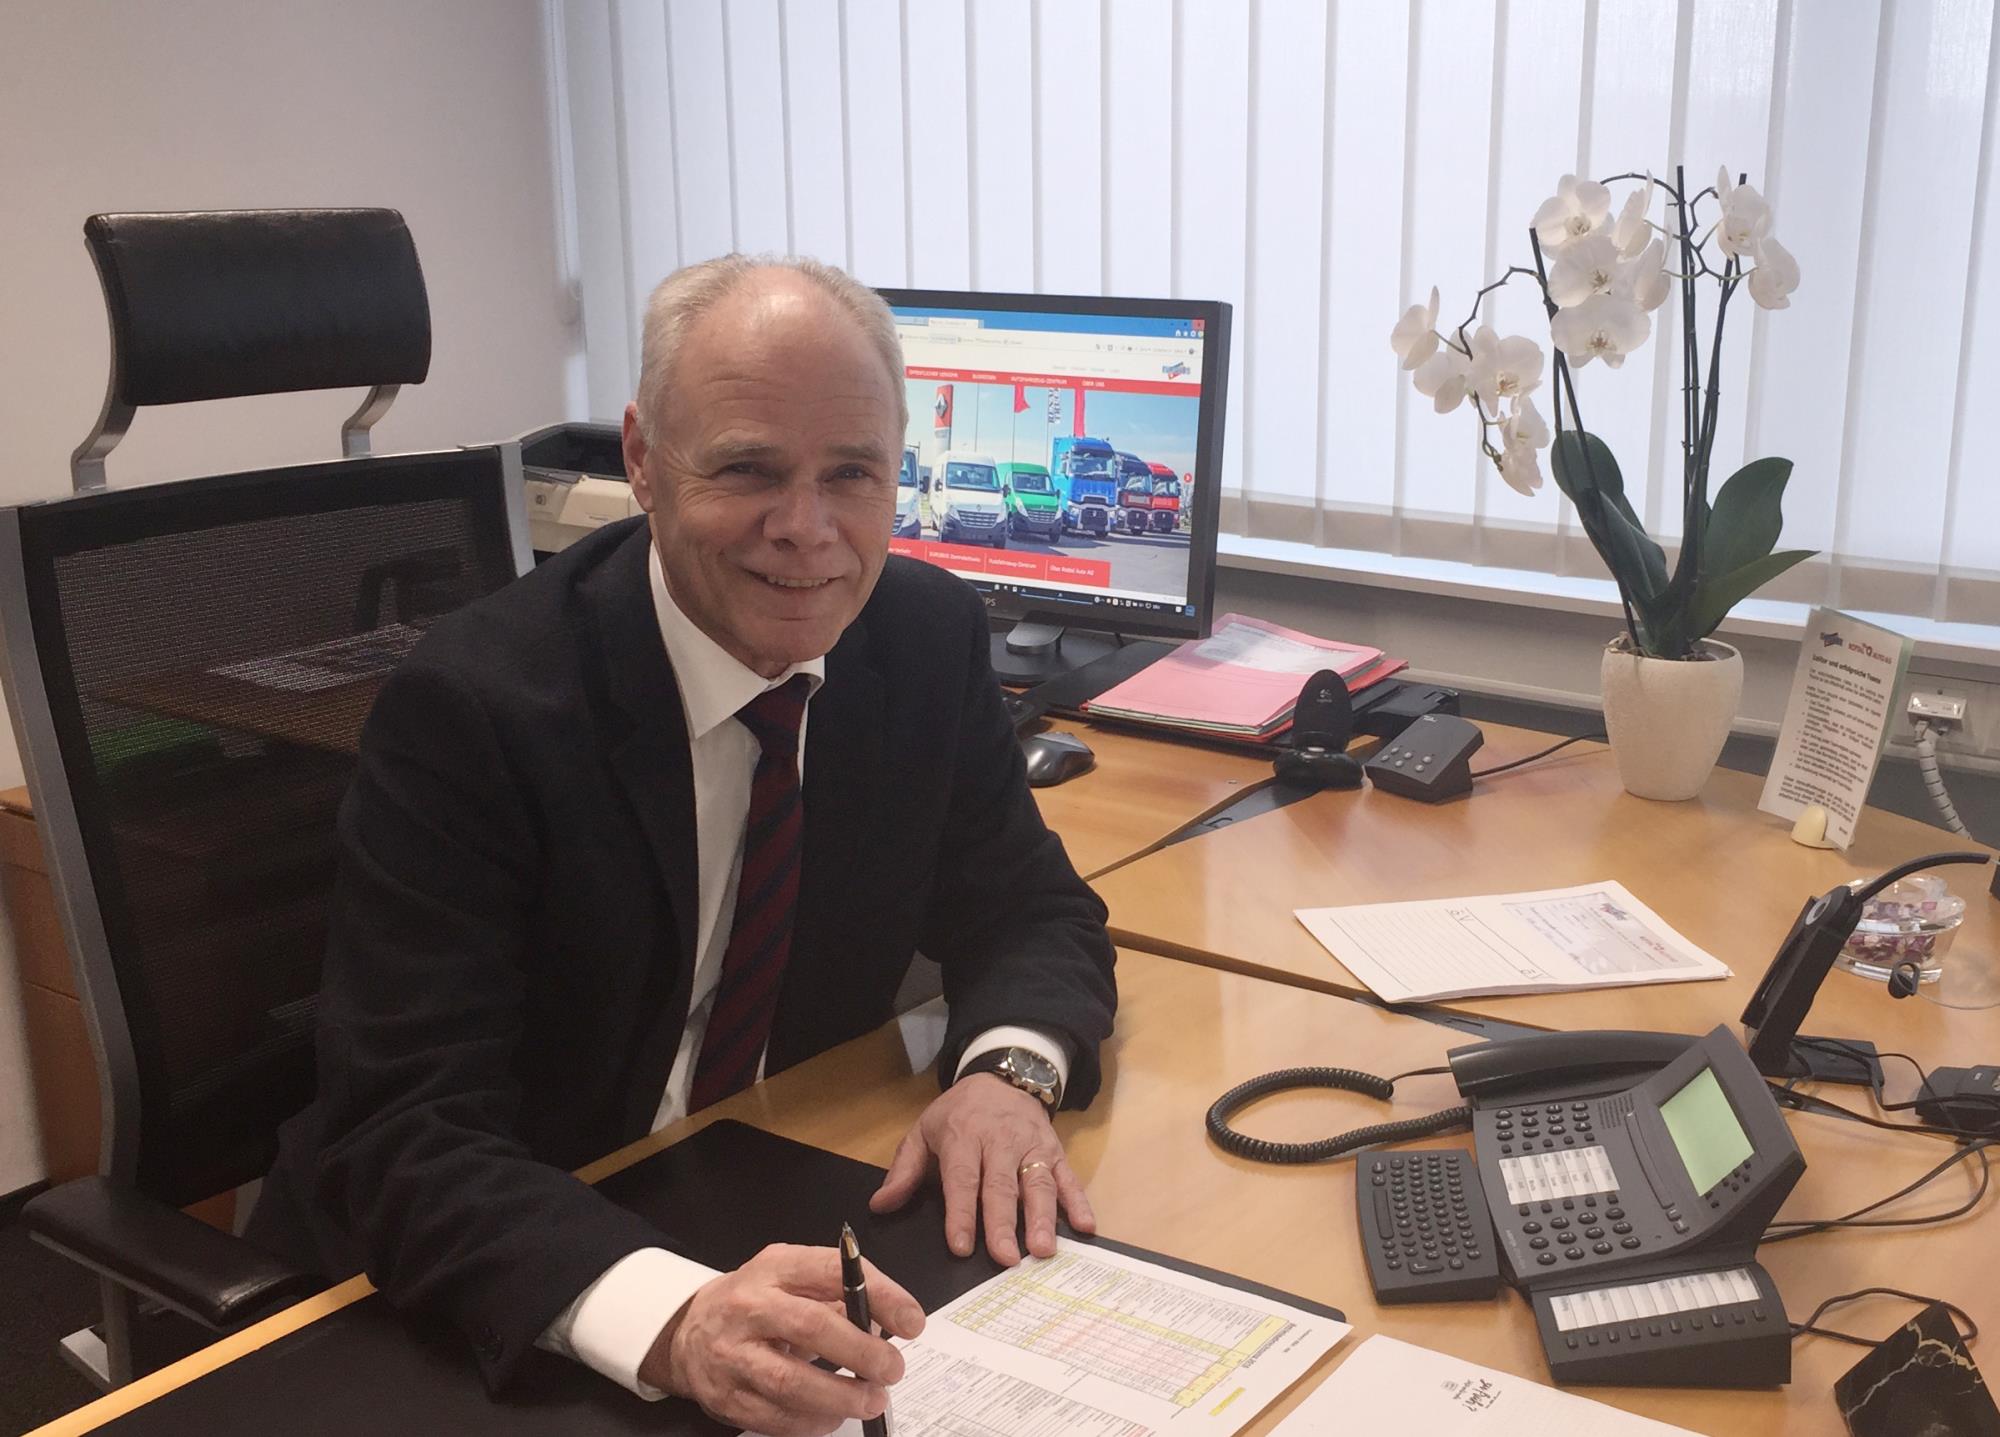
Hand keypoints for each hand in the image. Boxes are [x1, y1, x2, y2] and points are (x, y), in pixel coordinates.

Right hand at [638, 1243, 923, 1436]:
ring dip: (841, 1397)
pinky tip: (834, 1414)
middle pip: (810, 1328)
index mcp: (773, 1269)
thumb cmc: (756, 1302)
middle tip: (892, 1369)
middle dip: (861, 1352)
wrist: (689, 1333)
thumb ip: (837, 1294)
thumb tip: (890, 1322)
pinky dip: (813, 1422)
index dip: (878, 1295)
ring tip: (871, 1400)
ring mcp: (732, 1355)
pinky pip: (775, 1419)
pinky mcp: (726, 1398)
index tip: (912, 1321)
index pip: (830, 1272)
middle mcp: (747, 1308)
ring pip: (790, 1383)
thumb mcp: (791, 1279)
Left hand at [868, 1073, 1095, 1264]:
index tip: (961, 1246)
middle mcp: (1000, 1141)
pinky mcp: (1054, 1151)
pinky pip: (1068, 1177)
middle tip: (1005, 1259)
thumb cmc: (958, 1113)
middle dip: (1003, 1223)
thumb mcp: (924, 1131)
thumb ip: (904, 1170)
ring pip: (1037, 1183)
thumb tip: (881, 1205)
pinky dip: (1079, 1201)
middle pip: (1001, 1185)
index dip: (961, 1213)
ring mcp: (1031, 1146)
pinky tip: (1085, 1226)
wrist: (1001, 1077)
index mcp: (964, 1136)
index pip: (962, 1178)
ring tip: (1043, 1250)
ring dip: (1043, 1217)